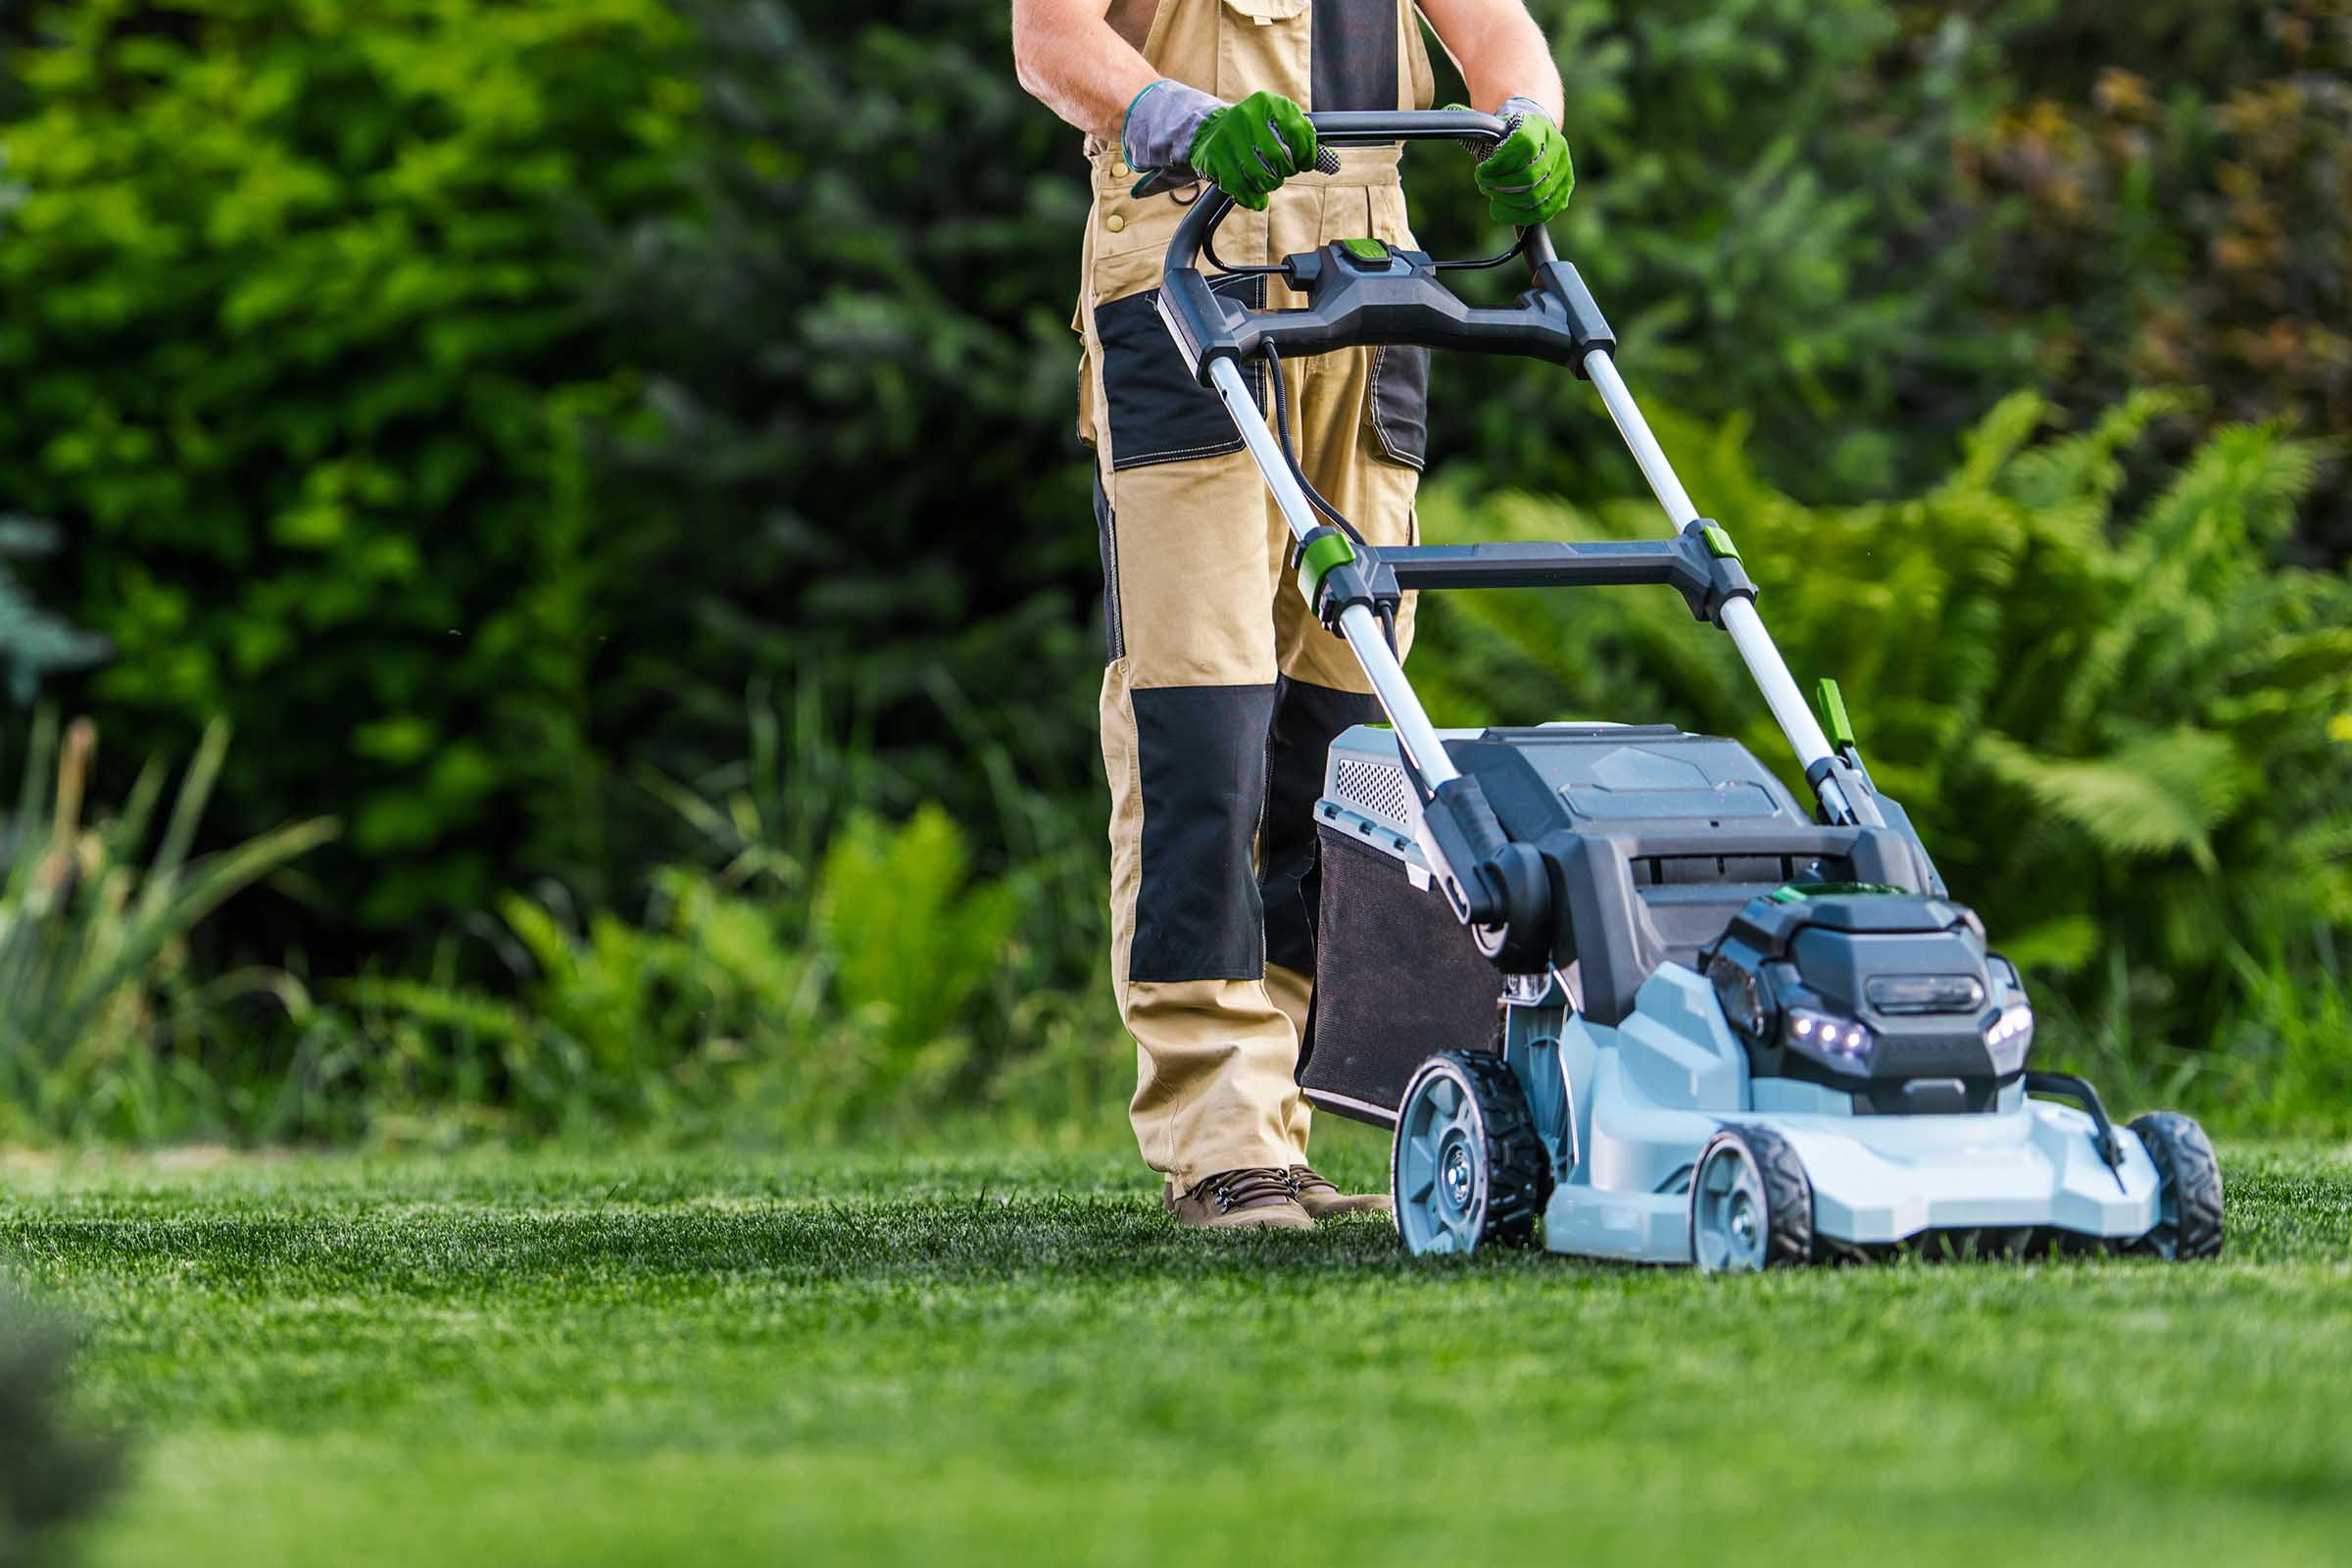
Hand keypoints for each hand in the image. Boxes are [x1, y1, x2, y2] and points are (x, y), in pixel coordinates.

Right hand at [1184, 90, 1317, 211]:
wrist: (1212, 128)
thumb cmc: (1255, 130)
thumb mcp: (1279, 123)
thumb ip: (1304, 140)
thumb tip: (1332, 163)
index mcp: (1268, 103)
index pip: (1299, 134)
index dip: (1306, 155)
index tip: (1304, 162)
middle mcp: (1247, 116)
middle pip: (1281, 159)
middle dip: (1286, 171)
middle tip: (1281, 169)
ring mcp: (1228, 137)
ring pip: (1262, 177)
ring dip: (1270, 184)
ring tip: (1266, 178)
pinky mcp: (1214, 158)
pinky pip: (1242, 190)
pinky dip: (1253, 198)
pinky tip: (1256, 195)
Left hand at [1470, 97, 1574, 226]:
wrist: (1537, 131)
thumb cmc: (1509, 131)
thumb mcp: (1494, 123)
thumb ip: (1474, 122)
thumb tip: (1448, 111)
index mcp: (1538, 127)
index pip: (1522, 147)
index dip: (1498, 165)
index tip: (1481, 171)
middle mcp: (1556, 147)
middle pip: (1528, 178)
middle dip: (1501, 187)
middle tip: (1485, 186)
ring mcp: (1563, 169)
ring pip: (1536, 197)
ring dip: (1508, 202)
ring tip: (1494, 197)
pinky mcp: (1565, 188)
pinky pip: (1545, 210)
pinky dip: (1522, 215)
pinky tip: (1506, 209)